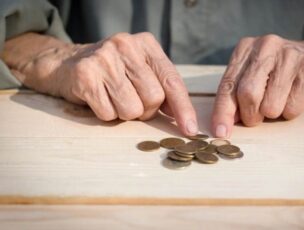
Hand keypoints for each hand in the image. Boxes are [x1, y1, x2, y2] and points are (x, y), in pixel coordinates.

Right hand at [3, 32, 198, 135]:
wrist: (66, 64)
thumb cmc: (112, 73)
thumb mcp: (140, 72)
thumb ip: (163, 89)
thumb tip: (185, 119)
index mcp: (146, 44)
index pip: (172, 81)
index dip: (183, 108)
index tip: (190, 130)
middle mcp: (126, 46)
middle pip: (154, 98)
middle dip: (146, 110)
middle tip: (131, 101)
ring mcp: (104, 58)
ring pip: (132, 109)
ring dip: (124, 114)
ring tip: (113, 98)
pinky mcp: (85, 75)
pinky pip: (108, 113)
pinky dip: (106, 114)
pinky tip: (98, 99)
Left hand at [211, 33, 303, 137]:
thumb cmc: (279, 72)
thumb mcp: (253, 76)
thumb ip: (235, 95)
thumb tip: (222, 124)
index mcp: (245, 48)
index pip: (228, 85)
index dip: (222, 112)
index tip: (220, 132)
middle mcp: (265, 46)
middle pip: (247, 94)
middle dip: (250, 115)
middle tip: (255, 118)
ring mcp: (289, 55)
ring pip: (270, 106)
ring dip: (272, 114)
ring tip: (278, 102)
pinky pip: (292, 107)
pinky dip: (290, 112)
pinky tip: (294, 98)